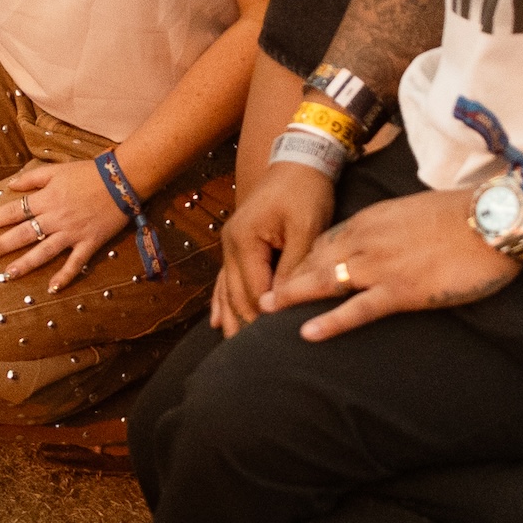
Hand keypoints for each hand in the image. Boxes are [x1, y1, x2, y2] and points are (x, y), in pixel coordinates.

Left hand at [0, 155, 135, 289]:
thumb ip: (31, 178)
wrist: (121, 180)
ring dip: (25, 265)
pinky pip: (75, 263)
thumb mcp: (56, 170)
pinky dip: (65, 276)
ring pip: (43, 251)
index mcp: (45, 199)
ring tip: (7, 275)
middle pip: (22, 234)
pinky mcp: (89, 242)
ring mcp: (72, 232)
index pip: (12, 211)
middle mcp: (55, 218)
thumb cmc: (87, 173)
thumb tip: (9, 186)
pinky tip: (53, 289)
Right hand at [215, 158, 332, 333]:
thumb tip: (283, 303)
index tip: (277, 346)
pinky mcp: (238, 243)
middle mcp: (230, 245)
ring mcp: (230, 244)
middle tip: (257, 361)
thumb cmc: (305, 192)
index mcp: (245, 241)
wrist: (298, 160)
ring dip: (231, 318)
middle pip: (236, 296)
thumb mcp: (306, 229)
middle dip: (245, 326)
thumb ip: (293, 267)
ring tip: (234, 349)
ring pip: (227, 290)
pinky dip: (221, 301)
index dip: (266, 319)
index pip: (255, 292)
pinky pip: (225, 278)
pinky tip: (216, 320)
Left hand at [263, 186, 521, 341]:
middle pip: (313, 260)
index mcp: (369, 220)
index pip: (322, 240)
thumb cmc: (462, 217)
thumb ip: (390, 228)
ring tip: (263, 312)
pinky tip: (306, 333)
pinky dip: (330, 321)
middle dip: (283, 278)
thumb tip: (383, 242)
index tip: (278, 272)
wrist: (493, 219)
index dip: (298, 258)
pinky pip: (357, 309)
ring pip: (324, 282)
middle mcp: (365, 240)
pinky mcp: (401, 291)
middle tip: (256, 296)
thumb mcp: (413, 214)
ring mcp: (380, 266)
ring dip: (292, 298)